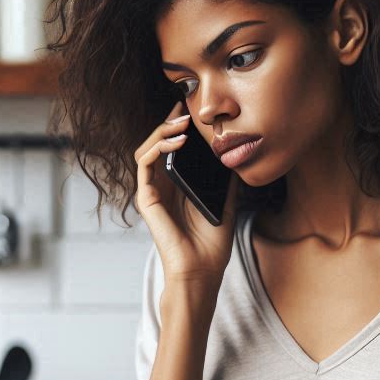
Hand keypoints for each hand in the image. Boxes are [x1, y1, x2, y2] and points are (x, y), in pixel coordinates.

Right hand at [132, 99, 241, 285]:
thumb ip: (227, 183)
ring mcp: (152, 192)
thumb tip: (235, 156)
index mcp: (178, 188)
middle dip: (169, 122)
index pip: (173, 150)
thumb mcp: (225, 205)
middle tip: (185, 108)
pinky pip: (145, 163)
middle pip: (158, 145)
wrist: (201, 271)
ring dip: (162, 131)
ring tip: (182, 121)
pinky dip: (158, 147)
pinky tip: (176, 141)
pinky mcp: (146, 199)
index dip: (178, 128)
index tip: (191, 110)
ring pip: (147, 149)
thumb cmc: (211, 246)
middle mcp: (162, 188)